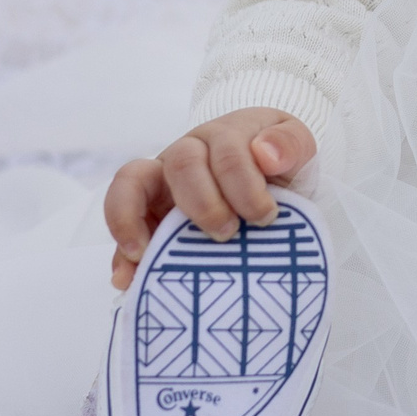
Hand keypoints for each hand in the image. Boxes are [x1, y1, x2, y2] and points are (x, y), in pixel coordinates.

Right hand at [103, 108, 315, 289]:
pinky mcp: (148, 216)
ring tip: (142, 255)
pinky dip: (121, 254)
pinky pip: (124, 228)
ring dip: (132, 219)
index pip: (226, 153)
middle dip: (204, 202)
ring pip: (131, 185)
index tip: (266, 216)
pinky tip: (126, 278)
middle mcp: (186, 155)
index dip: (244, 184)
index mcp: (222, 137)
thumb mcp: (295, 146)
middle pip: (181, 165)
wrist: (265, 177)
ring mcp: (162, 185)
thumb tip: (266, 154)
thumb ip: (289, 143)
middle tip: (227, 234)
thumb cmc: (276, 162)